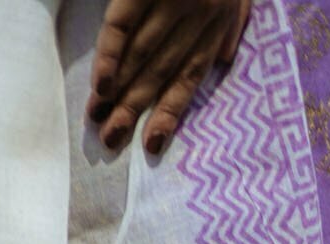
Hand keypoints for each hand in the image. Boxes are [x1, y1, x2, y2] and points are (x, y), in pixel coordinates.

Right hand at [87, 0, 250, 155]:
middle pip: (161, 72)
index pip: (191, 76)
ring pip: (141, 54)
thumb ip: (233, 21)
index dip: (170, 113)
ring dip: (117, 90)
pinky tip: (101, 84)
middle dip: (133, 109)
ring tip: (96, 118)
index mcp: (219, 20)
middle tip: (110, 140)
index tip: (151, 145)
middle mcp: (199, 14)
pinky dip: (110, 54)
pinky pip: (123, 23)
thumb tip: (224, 59)